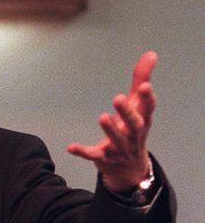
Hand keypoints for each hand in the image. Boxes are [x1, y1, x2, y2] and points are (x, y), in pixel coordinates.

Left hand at [67, 51, 157, 192]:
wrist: (130, 169)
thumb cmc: (133, 128)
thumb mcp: (137, 105)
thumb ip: (141, 78)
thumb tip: (151, 53)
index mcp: (142, 120)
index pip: (149, 109)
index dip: (148, 98)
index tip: (145, 86)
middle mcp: (134, 136)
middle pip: (134, 125)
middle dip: (128, 113)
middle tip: (118, 98)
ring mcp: (120, 149)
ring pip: (117, 141)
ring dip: (111, 130)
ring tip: (103, 117)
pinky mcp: (104, 158)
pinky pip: (94, 155)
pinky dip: (83, 152)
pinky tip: (71, 147)